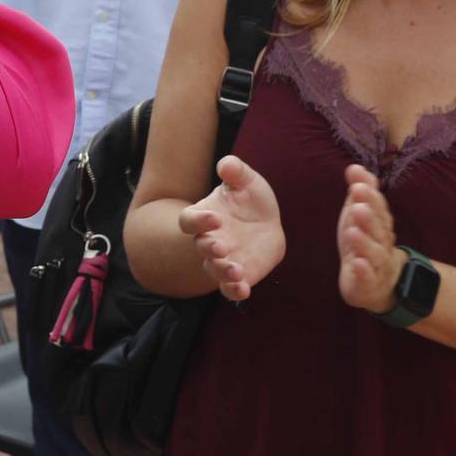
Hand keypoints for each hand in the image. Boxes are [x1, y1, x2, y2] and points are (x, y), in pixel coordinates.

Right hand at [177, 155, 284, 300]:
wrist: (266, 223)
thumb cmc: (249, 200)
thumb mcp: (246, 181)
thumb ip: (235, 171)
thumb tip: (226, 164)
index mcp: (204, 217)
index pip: (189, 220)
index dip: (198, 221)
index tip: (215, 217)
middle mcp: (209, 240)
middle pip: (200, 247)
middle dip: (209, 248)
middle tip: (221, 246)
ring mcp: (223, 260)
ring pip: (213, 269)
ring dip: (222, 271)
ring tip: (236, 270)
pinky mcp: (239, 276)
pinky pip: (230, 288)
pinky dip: (234, 291)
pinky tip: (243, 290)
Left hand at [337, 163, 406, 313]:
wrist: (381, 282)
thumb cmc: (366, 241)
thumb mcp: (359, 215)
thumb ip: (360, 192)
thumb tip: (354, 167)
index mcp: (380, 224)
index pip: (378, 209)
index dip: (370, 198)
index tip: (358, 186)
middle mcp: (382, 243)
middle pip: (378, 230)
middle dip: (369, 217)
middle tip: (358, 206)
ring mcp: (377, 264)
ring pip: (373, 253)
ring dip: (364, 242)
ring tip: (352, 232)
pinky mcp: (369, 283)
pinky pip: (368, 278)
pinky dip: (363, 271)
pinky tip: (356, 264)